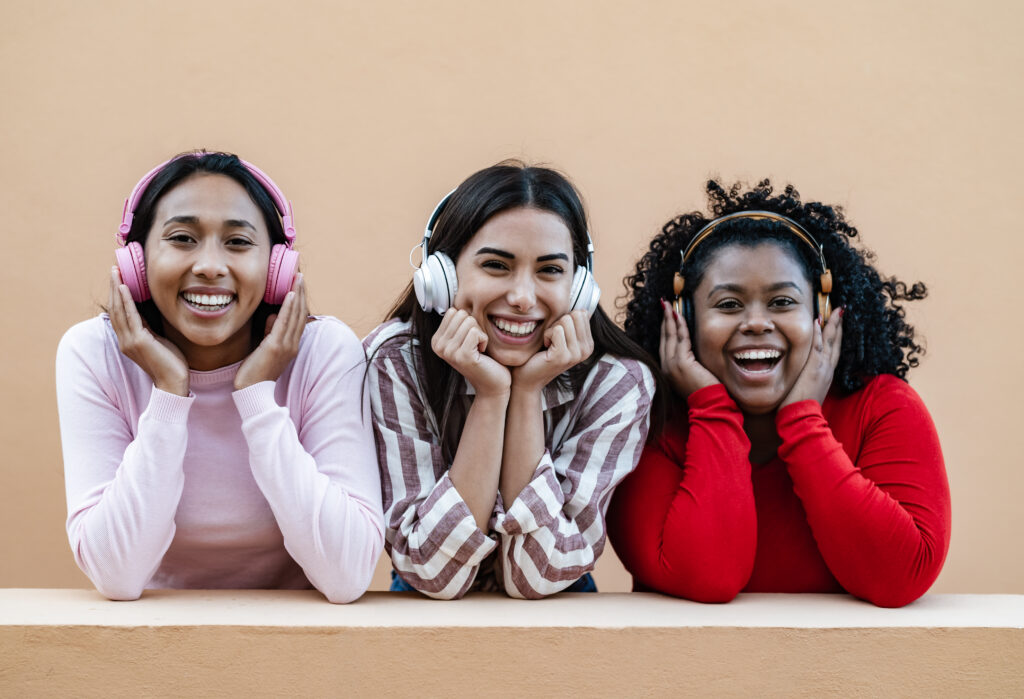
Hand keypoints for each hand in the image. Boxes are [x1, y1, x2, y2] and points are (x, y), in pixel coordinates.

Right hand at [108, 266, 189, 395]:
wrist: (173, 382)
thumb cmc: (169, 362)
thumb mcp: (157, 339)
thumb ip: (148, 326)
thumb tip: (144, 312)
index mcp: (127, 339)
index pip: (118, 312)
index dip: (117, 295)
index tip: (118, 278)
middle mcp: (124, 340)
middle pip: (115, 308)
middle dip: (114, 288)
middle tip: (113, 269)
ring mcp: (130, 341)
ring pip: (119, 310)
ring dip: (117, 290)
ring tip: (116, 273)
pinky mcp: (139, 341)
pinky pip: (130, 317)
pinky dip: (126, 301)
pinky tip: (125, 288)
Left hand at [234, 273, 308, 389]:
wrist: (252, 391)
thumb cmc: (256, 371)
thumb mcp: (265, 347)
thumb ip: (270, 331)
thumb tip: (273, 315)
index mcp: (292, 344)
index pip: (299, 317)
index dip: (300, 299)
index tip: (298, 283)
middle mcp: (293, 344)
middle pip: (300, 313)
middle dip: (300, 292)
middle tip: (300, 274)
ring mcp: (286, 345)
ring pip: (295, 315)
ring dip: (297, 294)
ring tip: (297, 278)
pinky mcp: (276, 347)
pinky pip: (284, 323)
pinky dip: (288, 308)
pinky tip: (290, 294)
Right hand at [431, 308, 510, 396]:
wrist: (493, 383)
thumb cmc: (484, 357)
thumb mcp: (466, 337)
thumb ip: (459, 321)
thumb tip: (458, 293)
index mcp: (436, 340)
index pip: (453, 311)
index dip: (468, 322)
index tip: (470, 340)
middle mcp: (438, 346)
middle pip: (461, 314)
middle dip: (475, 327)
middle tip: (476, 345)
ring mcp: (448, 352)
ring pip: (469, 321)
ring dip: (480, 334)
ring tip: (478, 350)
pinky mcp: (462, 356)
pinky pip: (476, 332)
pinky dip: (484, 340)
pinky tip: (482, 354)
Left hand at [512, 310, 593, 391]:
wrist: (529, 377)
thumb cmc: (543, 354)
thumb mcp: (563, 337)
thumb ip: (574, 325)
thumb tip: (583, 310)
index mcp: (588, 344)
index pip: (581, 314)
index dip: (565, 320)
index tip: (559, 336)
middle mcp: (586, 350)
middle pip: (574, 315)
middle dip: (559, 323)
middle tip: (552, 339)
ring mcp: (576, 354)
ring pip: (565, 320)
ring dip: (551, 330)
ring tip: (549, 344)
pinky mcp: (562, 356)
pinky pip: (556, 330)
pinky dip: (546, 335)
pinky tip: (545, 347)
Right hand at [660, 299, 718, 397]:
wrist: (708, 404)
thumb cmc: (703, 391)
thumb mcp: (691, 374)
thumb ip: (688, 361)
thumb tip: (690, 348)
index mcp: (666, 370)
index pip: (664, 344)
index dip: (664, 328)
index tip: (665, 315)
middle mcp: (665, 367)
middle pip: (664, 337)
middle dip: (664, 319)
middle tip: (664, 303)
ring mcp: (671, 365)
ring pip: (670, 336)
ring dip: (670, 318)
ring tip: (669, 305)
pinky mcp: (681, 362)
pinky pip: (680, 339)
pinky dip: (680, 326)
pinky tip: (679, 316)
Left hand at [780, 307, 844, 407]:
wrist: (802, 418)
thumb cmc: (801, 407)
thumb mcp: (808, 391)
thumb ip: (808, 381)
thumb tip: (804, 377)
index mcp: (826, 374)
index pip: (834, 351)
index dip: (837, 336)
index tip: (837, 323)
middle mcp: (827, 369)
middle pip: (836, 342)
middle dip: (839, 325)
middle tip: (841, 310)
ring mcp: (822, 368)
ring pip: (830, 342)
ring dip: (832, 324)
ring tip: (835, 310)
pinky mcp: (814, 369)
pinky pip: (817, 347)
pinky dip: (818, 334)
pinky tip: (818, 321)